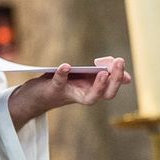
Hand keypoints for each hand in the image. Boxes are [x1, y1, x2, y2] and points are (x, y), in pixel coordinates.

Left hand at [8, 57, 130, 129]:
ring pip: (90, 98)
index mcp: (94, 90)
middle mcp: (85, 95)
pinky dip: (62, 75)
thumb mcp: (84, 78)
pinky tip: (66, 66)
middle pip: (107, 94)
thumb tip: (124, 74)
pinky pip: (59, 84)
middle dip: (115, 80)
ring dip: (99, 86)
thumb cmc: (63, 84)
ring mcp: (70, 95)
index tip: (119, 61)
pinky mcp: (53, 91)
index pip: (113, 87)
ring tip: (103, 72)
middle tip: (119, 63)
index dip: (119, 76)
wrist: (35, 97)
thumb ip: (103, 73)